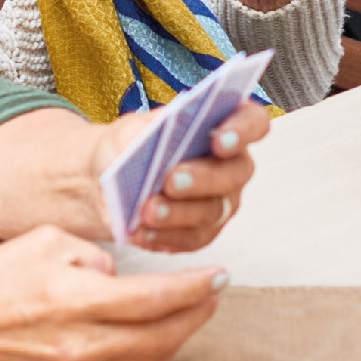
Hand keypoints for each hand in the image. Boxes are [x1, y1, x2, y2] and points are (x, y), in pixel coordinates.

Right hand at [0, 226, 224, 360]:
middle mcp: (81, 343)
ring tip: (200, 305)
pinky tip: (165, 325)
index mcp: (74, 300)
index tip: (220, 273)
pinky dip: (155, 345)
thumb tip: (123, 275)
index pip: (153, 299)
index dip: (195, 288)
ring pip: (151, 355)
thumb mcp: (49, 241)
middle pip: (163, 335)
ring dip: (183, 331)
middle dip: (199, 312)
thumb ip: (96, 256)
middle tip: (218, 288)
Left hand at [124, 97, 267, 252]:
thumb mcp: (127, 130)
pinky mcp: (202, 232)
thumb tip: (149, 139)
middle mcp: (230, 164)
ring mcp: (220, 201)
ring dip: (178, 212)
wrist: (107, 182)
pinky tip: (141, 231)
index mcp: (222, 125)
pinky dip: (164, 235)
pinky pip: (191, 238)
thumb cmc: (127, 147)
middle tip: (172, 181)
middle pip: (235, 172)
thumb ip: (140, 131)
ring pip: (213, 210)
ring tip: (147, 211)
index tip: (219, 141)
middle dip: (204, 178)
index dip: (243, 130)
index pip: (253, 122)